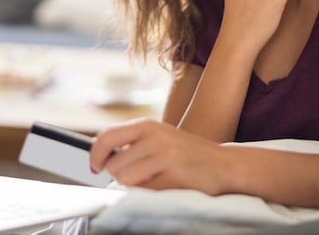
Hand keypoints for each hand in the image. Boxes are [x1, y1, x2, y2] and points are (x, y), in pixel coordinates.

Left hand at [90, 118, 228, 194]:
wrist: (223, 164)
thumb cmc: (185, 153)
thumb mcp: (157, 137)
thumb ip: (131, 143)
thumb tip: (99, 155)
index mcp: (147, 125)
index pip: (107, 137)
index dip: (96, 155)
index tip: (95, 167)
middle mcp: (155, 136)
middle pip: (115, 165)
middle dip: (119, 176)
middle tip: (136, 176)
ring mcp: (166, 155)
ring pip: (127, 179)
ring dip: (135, 186)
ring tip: (152, 179)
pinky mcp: (175, 175)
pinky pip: (146, 191)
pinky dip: (151, 193)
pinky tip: (165, 185)